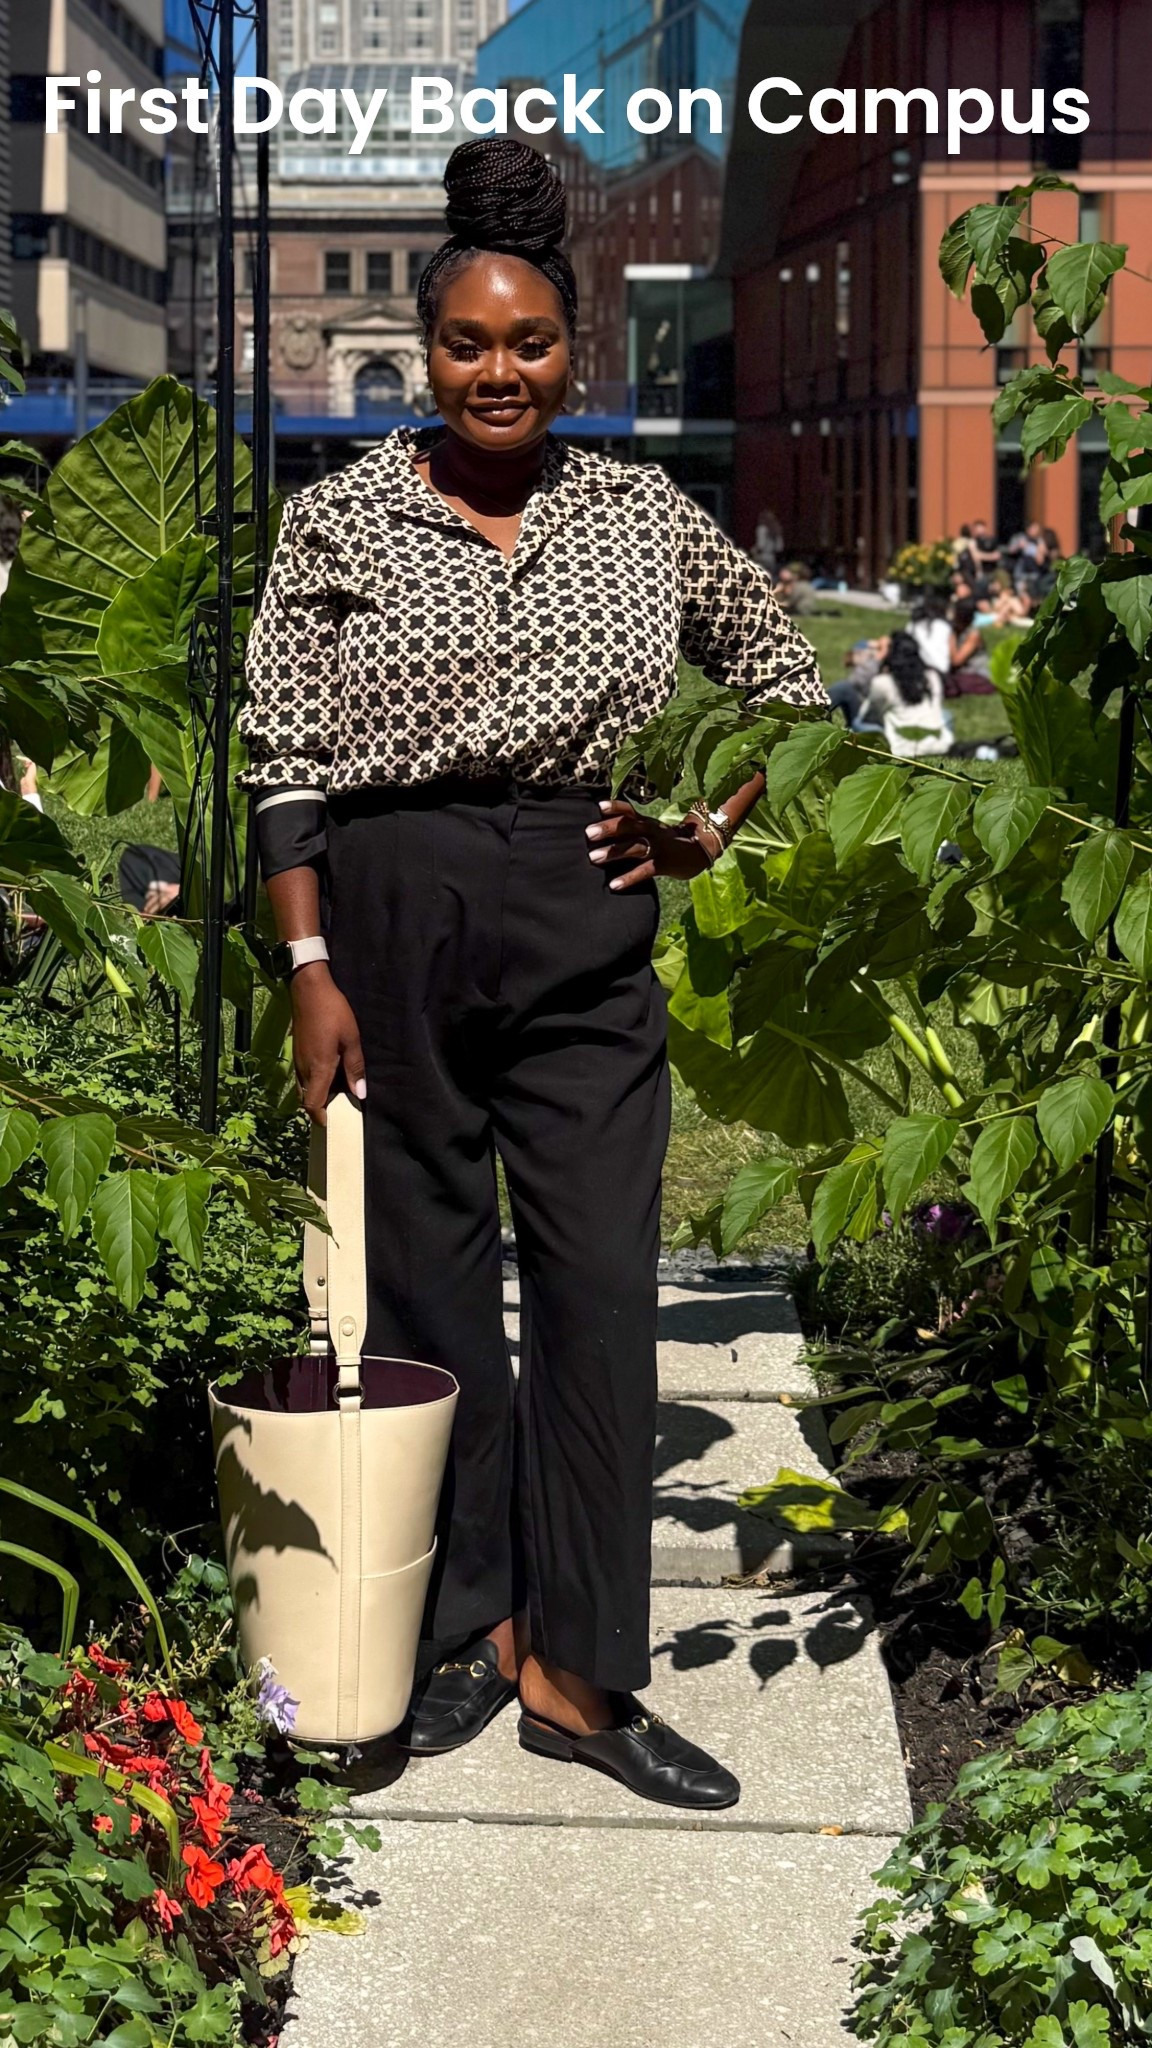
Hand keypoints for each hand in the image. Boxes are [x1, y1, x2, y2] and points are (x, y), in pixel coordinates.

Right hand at [290, 963, 365, 1124]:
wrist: (308, 989)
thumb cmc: (333, 1011)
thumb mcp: (351, 1039)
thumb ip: (355, 1068)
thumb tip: (359, 1094)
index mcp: (318, 1068)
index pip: (312, 1105)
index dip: (321, 1118)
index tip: (335, 1122)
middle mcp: (304, 1069)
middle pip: (306, 1100)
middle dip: (321, 1108)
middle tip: (341, 1108)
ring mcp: (297, 1060)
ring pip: (304, 1088)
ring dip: (318, 1094)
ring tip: (338, 1091)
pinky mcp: (297, 1052)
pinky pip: (303, 1076)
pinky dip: (314, 1082)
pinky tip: (330, 1072)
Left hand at [585, 800, 714, 892]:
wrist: (701, 850)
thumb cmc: (668, 842)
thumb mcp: (652, 831)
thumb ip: (632, 830)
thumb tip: (602, 832)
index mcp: (647, 822)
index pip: (630, 811)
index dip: (616, 807)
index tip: (599, 806)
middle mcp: (652, 831)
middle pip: (629, 826)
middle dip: (608, 828)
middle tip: (588, 833)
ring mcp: (659, 847)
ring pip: (635, 847)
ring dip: (614, 852)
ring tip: (592, 858)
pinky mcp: (664, 864)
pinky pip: (645, 870)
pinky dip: (629, 877)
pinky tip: (614, 884)